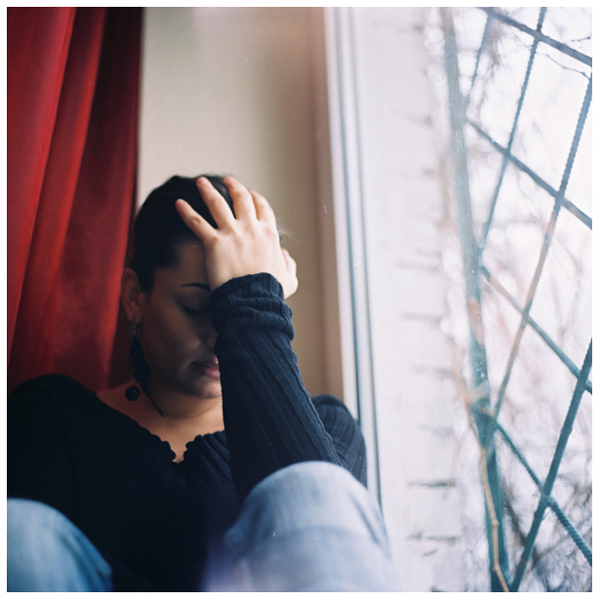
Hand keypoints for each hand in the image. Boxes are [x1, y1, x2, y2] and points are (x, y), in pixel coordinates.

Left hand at [175, 176, 297, 298]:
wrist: (254, 300)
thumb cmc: (271, 293)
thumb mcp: (289, 280)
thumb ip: (289, 265)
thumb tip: (284, 255)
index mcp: (269, 235)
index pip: (263, 208)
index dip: (256, 198)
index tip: (251, 194)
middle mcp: (251, 229)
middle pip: (242, 199)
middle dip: (234, 186)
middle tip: (227, 180)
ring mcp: (232, 234)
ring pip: (218, 203)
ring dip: (208, 190)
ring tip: (201, 182)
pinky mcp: (214, 243)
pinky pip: (197, 222)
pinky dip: (186, 211)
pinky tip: (178, 203)